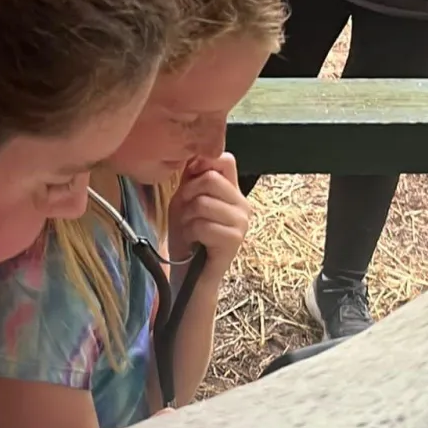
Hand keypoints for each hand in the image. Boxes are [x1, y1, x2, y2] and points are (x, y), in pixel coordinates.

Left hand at [167, 152, 250, 277]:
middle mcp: (242, 204)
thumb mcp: (185, 199)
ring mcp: (241, 222)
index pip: (225, 159)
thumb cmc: (187, 236)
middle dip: (187, 194)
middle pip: (210, 178)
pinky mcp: (235, 239)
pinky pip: (203, 224)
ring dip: (186, 217)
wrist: (189, 273)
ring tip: (189, 229)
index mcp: (233, 191)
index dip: (202, 164)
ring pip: (203, 202)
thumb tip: (194, 154)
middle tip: (185, 212)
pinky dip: (190, 233)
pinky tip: (194, 242)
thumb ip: (192, 177)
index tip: (189, 180)